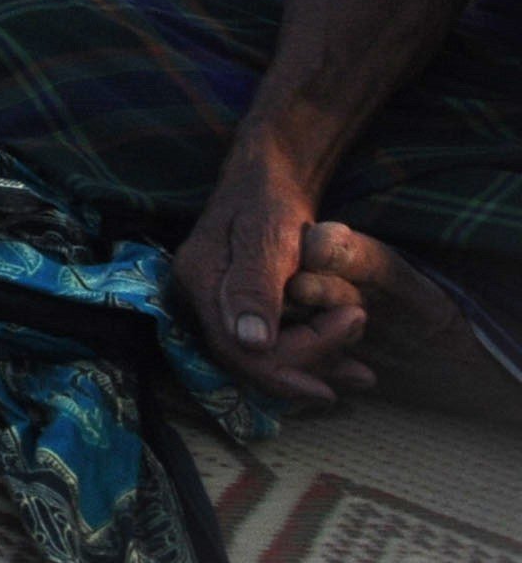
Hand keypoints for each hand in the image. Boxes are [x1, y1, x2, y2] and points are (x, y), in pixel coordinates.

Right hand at [173, 159, 373, 405]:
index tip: (332, 387)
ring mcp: (219, 301)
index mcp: (201, 281)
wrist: (269, 175)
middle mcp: (202, 298)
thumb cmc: (269, 198)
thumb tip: (251, 343)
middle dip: (306, 369)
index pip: (235, 350)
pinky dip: (309, 352)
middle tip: (362, 371)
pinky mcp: (238, 303)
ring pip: (262, 356)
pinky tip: (344, 358)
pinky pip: (270, 341)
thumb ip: (256, 287)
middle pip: (249, 359)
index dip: (282, 375)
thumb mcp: (267, 236)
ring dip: (313, 368)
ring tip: (362, 375)